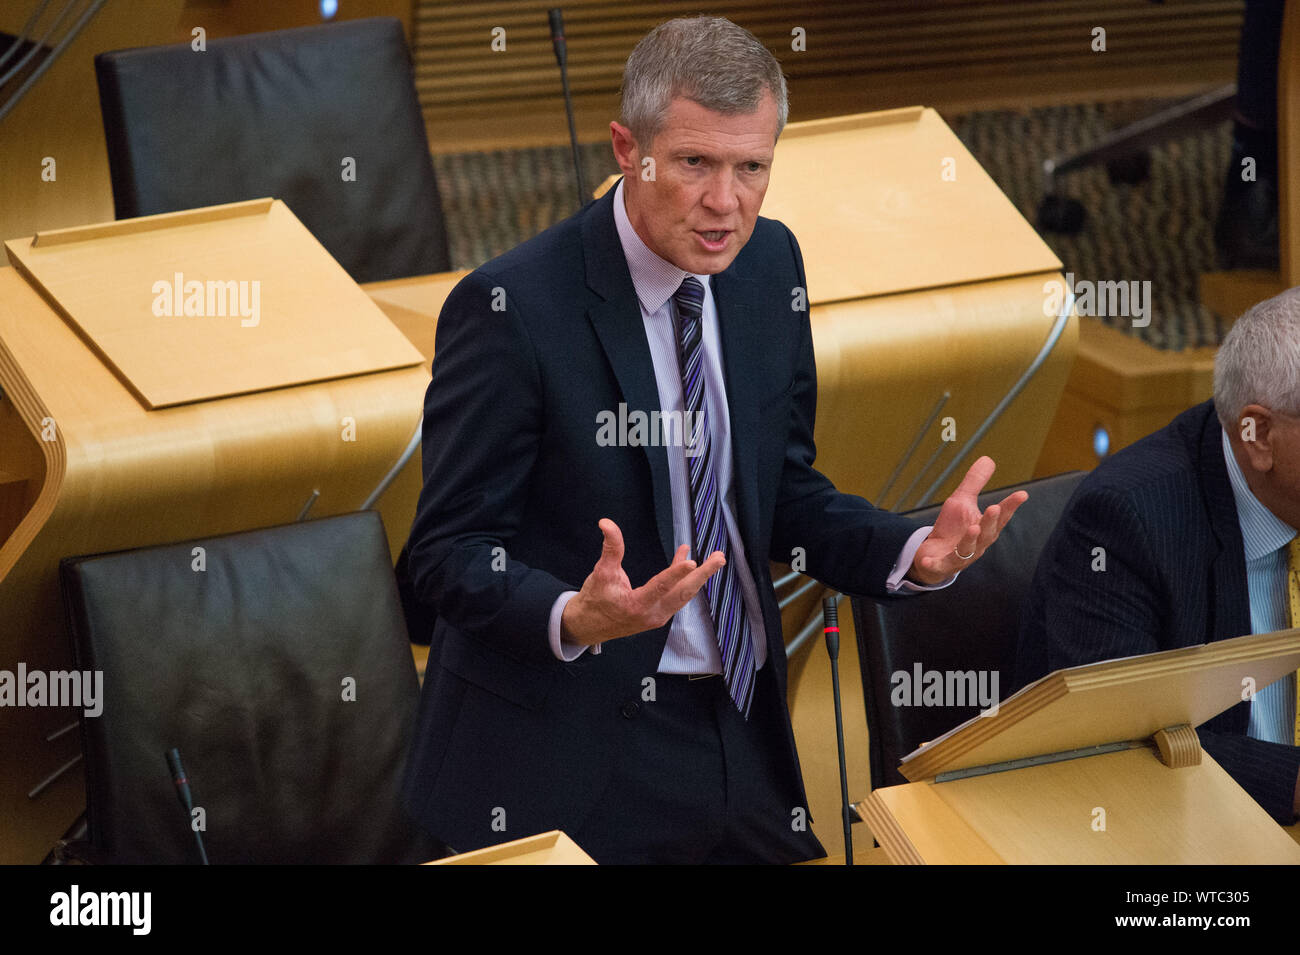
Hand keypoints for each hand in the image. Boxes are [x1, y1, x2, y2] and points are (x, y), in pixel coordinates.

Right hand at [561, 518, 724, 645]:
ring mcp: (658, 616)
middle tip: (719, 558)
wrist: (589, 627)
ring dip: (699, 576)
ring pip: (683, 595)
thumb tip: (607, 523)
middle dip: (703, 574)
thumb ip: (610, 548)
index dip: (675, 574)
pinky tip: (687, 562)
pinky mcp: (659, 615)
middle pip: (683, 593)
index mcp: (636, 606)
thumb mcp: (601, 573)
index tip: (692, 562)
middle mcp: (652, 614)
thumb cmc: (594, 601)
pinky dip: (685, 580)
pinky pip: (677, 596)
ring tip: (715, 559)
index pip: (660, 587)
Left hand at [908, 456, 1026, 584]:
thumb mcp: (961, 502)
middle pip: (987, 533)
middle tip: (994, 507)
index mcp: (985, 529)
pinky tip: (928, 560)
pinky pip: (938, 566)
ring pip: (968, 549)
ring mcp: (960, 557)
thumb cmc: (952, 529)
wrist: (933, 555)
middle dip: (990, 521)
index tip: (1022, 494)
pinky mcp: (941, 565)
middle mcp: (977, 544)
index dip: (1011, 507)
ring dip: (970, 539)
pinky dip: (934, 563)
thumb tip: (988, 459)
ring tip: (973, 527)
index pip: (1000, 517)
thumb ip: (974, 483)